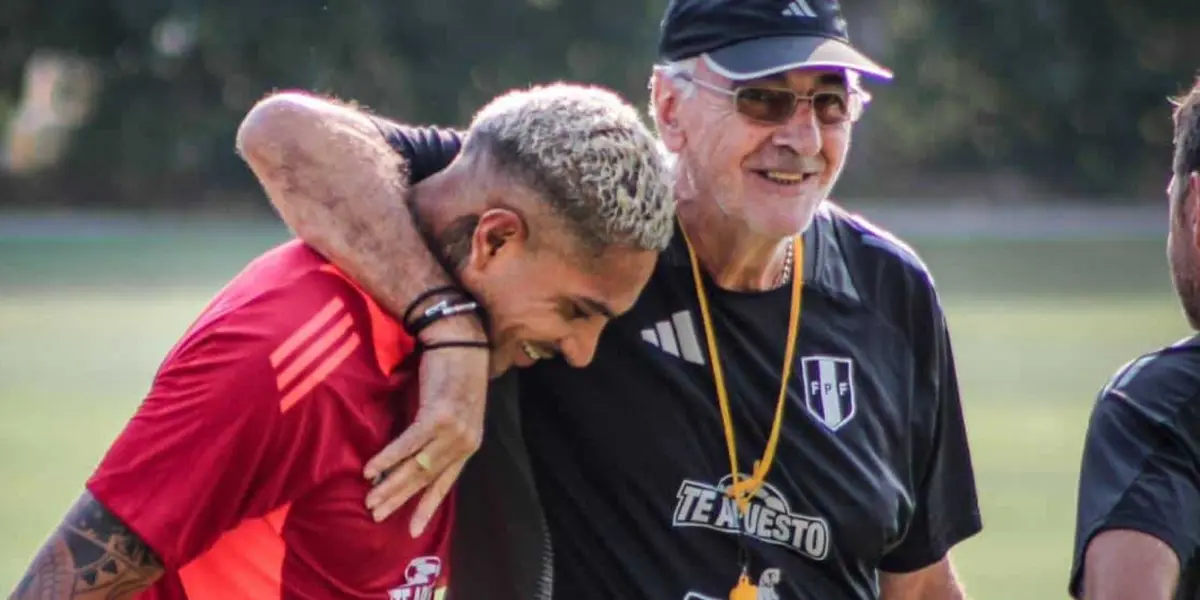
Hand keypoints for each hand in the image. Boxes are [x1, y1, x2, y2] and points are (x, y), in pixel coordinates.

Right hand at [363, 316, 489, 535]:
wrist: (461, 342)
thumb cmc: (453, 372)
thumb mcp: (450, 410)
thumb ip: (436, 434)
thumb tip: (410, 456)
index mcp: (468, 444)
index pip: (446, 483)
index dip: (427, 506)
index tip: (412, 531)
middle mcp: (464, 442)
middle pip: (427, 479)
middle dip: (400, 499)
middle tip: (377, 515)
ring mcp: (453, 431)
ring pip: (417, 467)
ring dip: (390, 485)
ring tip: (370, 499)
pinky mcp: (438, 416)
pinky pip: (409, 445)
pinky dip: (389, 459)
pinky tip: (372, 470)